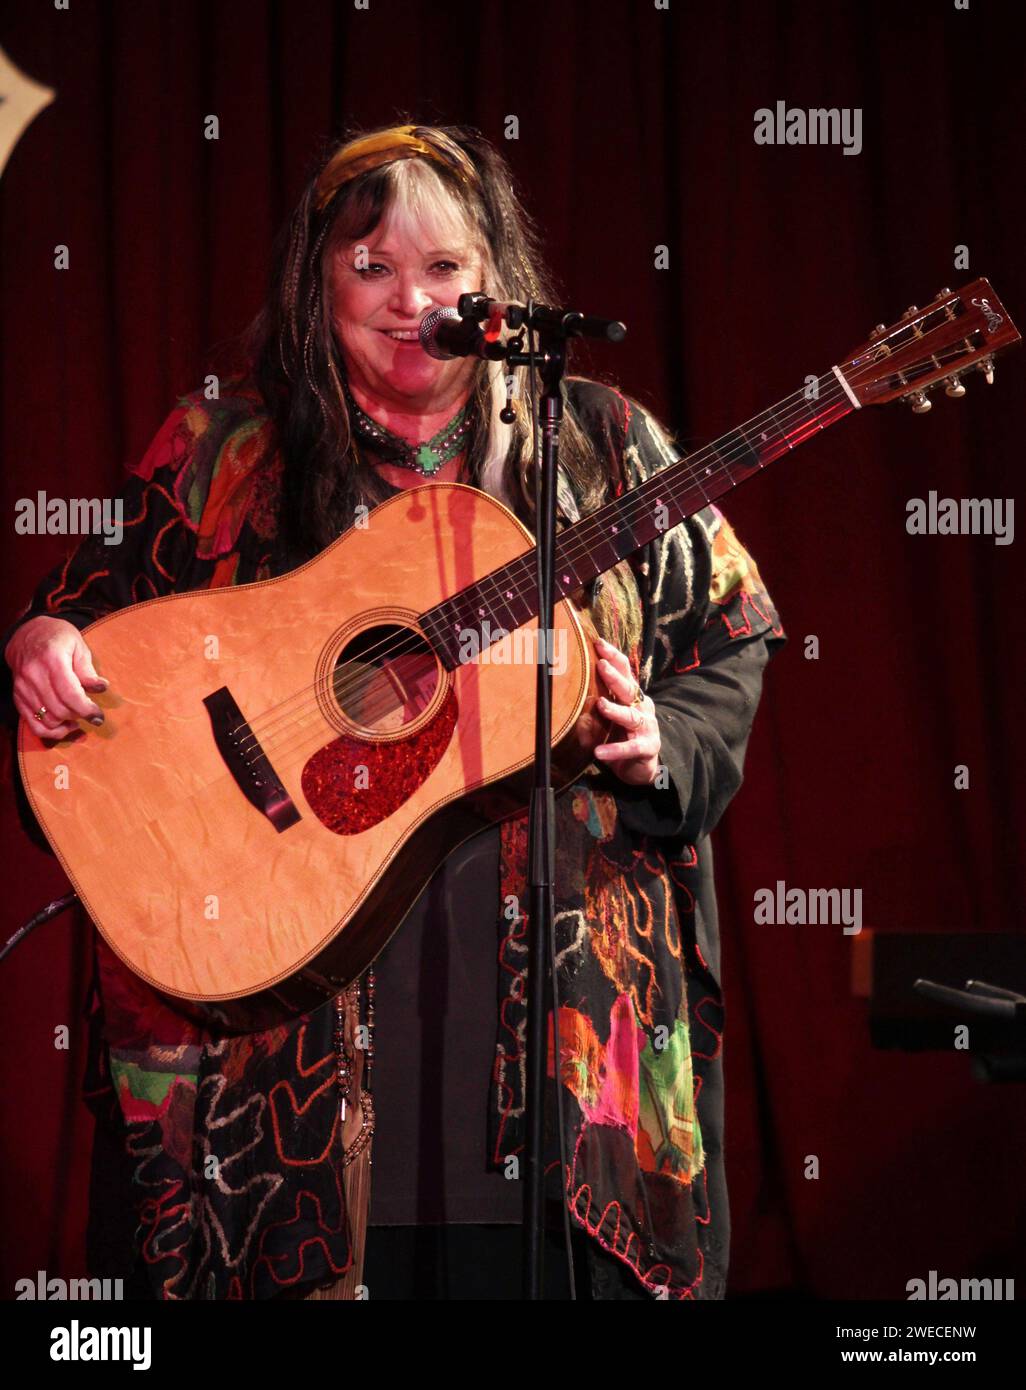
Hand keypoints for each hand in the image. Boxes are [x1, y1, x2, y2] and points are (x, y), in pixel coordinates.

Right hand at [5, 616, 107, 739]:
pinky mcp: (18, 696)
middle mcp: (34, 675)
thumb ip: (88, 670)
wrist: (27, 634)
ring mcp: (23, 687)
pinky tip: (63, 726)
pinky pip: (31, 723)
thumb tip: (101, 688)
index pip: (70, 695)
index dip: (86, 710)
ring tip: (78, 718)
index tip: (99, 716)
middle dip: (79, 716)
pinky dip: (49, 730)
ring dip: (65, 725)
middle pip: (59, 709)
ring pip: (46, 719)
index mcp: (52, 659)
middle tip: (91, 714)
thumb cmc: (58, 638)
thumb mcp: (78, 646)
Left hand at [588, 636, 661, 786]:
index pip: (625, 671)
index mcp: (632, 696)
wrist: (642, 766)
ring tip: (601, 705)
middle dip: (614, 676)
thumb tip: (563, 696)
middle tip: (601, 665)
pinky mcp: (647, 747)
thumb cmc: (620, 736)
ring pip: (630, 716)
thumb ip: (591, 708)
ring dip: (615, 710)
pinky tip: (599, 752)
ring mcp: (647, 727)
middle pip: (629, 688)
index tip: (598, 643)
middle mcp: (642, 707)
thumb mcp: (605, 719)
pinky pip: (630, 748)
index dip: (613, 657)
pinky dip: (614, 750)